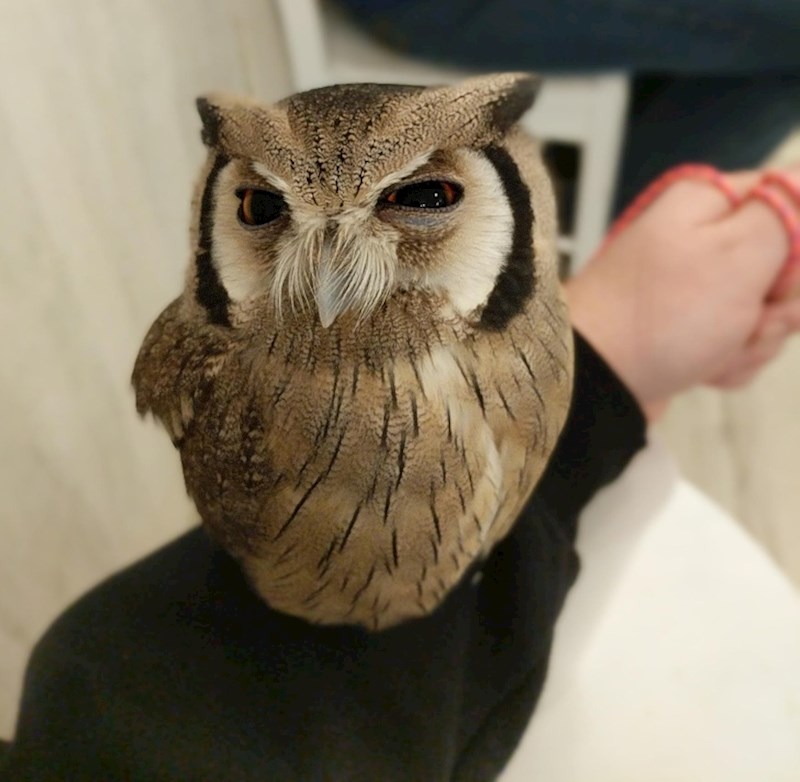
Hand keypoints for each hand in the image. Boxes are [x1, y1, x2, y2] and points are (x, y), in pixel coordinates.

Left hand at [565, 165, 799, 419]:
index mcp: (709, 205)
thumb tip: (799, 176)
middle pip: (784, 266)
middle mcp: (699, 242)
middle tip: (750, 320)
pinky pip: (736, 346)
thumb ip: (786, 210)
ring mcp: (693, 293)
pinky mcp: (687, 334)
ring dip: (753, 342)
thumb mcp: (738, 250)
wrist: (598, 380)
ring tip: (714, 351)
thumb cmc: (668, 312)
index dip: (798, 246)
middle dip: (778, 305)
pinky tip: (703, 370)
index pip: (791, 201)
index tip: (780, 275)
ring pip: (765, 313)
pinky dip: (728, 363)